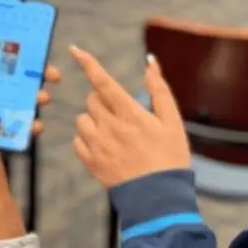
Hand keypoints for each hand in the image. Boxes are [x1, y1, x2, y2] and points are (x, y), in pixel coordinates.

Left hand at [0, 25, 62, 132]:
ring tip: (41, 99)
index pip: (13, 65)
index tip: (45, 57)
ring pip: (26, 105)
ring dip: (38, 100)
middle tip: (53, 78)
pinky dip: (31, 127)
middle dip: (41, 79)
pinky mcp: (0, 135)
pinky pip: (20, 129)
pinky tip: (36, 126)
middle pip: (25, 84)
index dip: (31, 60)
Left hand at [71, 47, 191, 187]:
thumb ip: (159, 89)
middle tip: (121, 114)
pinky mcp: (91, 163)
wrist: (159, 198)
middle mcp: (110, 127)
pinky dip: (88, 140)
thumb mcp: (172, 121)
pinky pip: (78, 142)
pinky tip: (105, 147)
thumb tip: (150, 62)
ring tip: (114, 134)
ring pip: (82, 120)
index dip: (88, 63)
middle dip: (102, 100)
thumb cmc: (170, 158)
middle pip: (91, 99)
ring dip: (94, 120)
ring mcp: (98, 146)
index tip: (75, 50)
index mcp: (130, 114)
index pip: (103, 82)